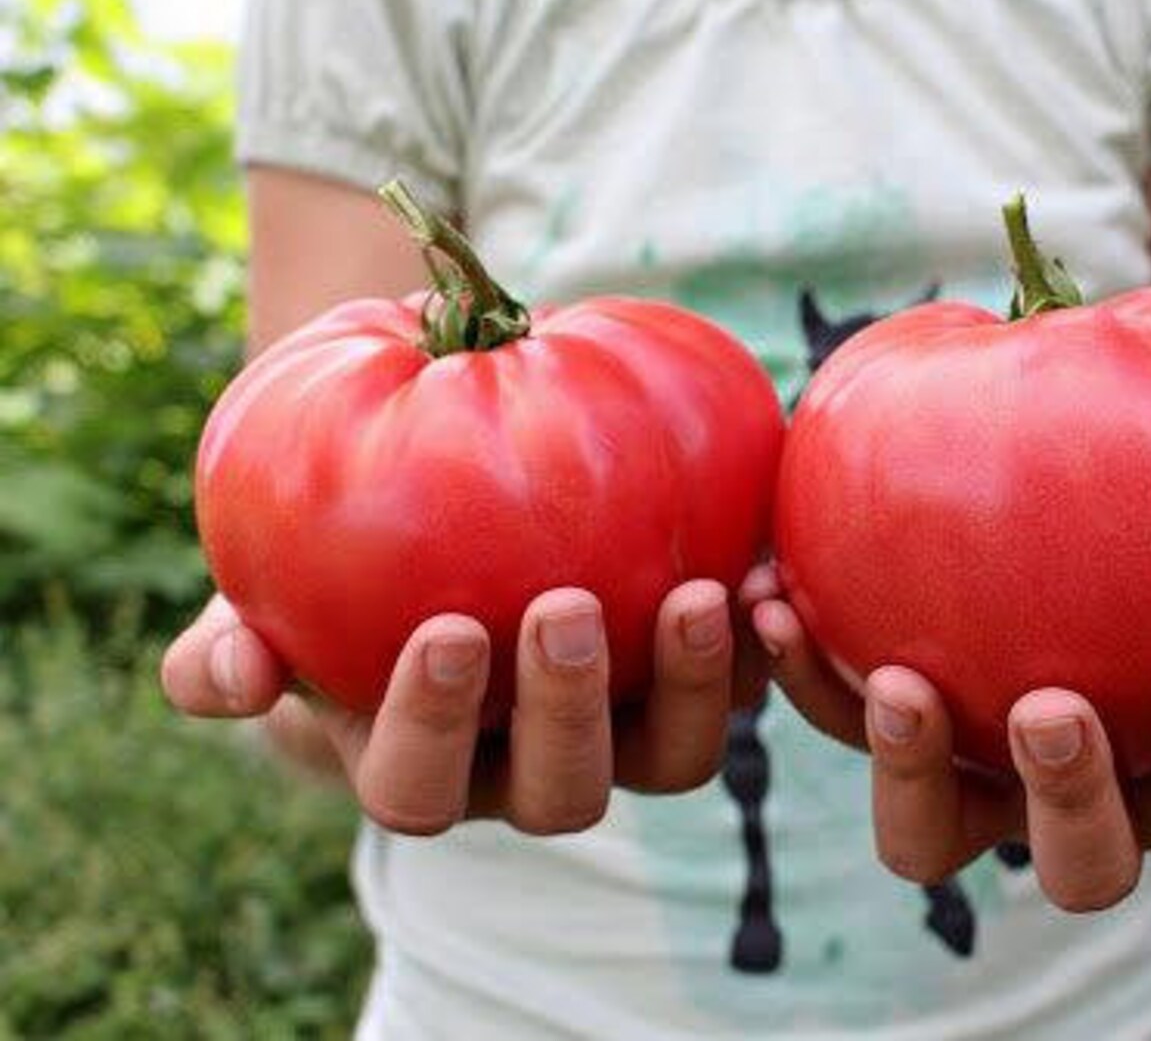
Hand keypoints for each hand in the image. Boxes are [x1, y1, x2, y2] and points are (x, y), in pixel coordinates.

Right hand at [161, 581, 764, 834]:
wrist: (426, 522)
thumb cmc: (327, 570)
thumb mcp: (257, 600)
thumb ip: (232, 645)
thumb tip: (223, 677)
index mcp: (417, 766)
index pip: (417, 785)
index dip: (432, 725)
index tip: (447, 630)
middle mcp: (523, 771)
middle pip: (560, 791)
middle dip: (567, 709)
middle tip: (568, 606)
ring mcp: (614, 736)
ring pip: (669, 760)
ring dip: (690, 688)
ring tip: (699, 594)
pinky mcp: (683, 685)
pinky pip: (735, 685)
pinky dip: (756, 641)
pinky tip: (763, 560)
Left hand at [750, 583, 1150, 911]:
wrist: (1107, 501)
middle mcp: (1085, 810)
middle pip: (1082, 867)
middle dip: (1070, 802)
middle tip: (1053, 709)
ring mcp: (980, 786)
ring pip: (936, 838)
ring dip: (912, 771)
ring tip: (894, 681)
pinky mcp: (891, 733)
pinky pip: (840, 719)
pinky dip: (808, 671)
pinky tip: (776, 591)